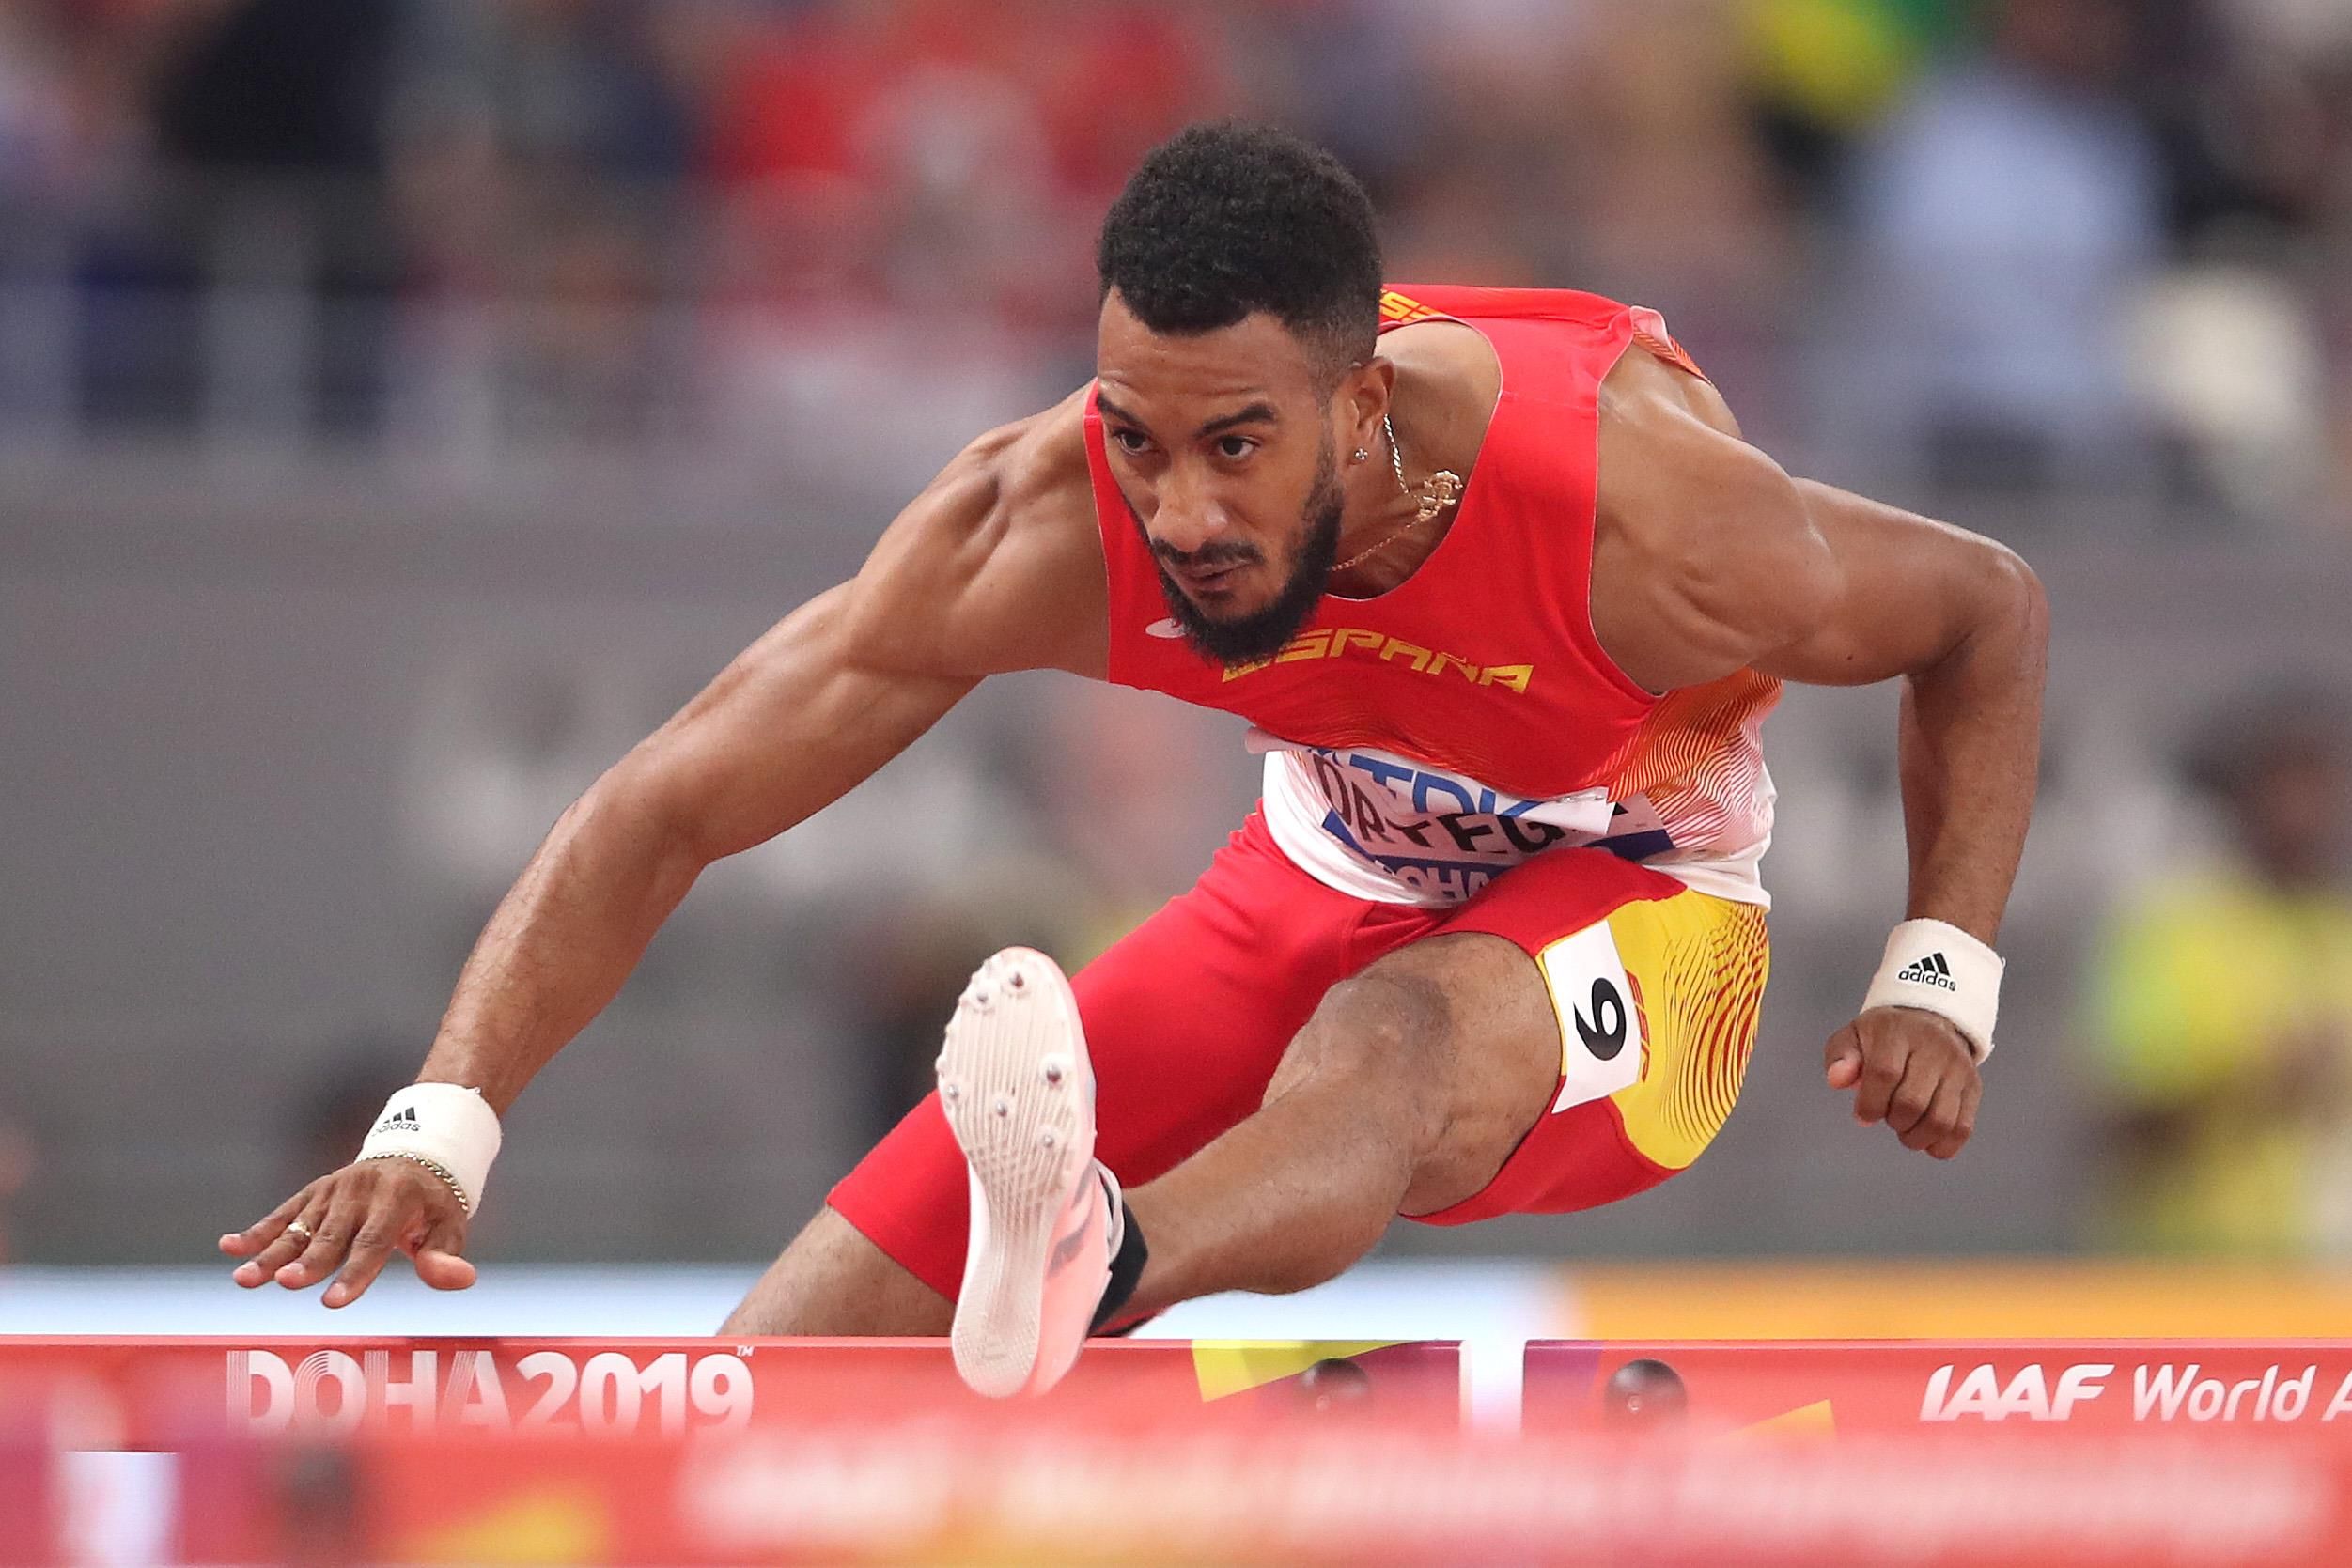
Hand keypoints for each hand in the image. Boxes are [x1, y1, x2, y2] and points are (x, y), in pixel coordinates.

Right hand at [218, 1160, 475, 1306]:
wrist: (416, 1154)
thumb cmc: (435, 1204)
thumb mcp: (452, 1224)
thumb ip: (447, 1255)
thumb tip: (461, 1280)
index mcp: (397, 1199)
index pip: (374, 1242)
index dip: (354, 1273)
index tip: (333, 1303)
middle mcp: (360, 1192)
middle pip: (330, 1235)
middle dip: (308, 1262)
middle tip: (286, 1284)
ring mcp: (332, 1191)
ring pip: (298, 1228)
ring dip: (270, 1254)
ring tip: (244, 1279)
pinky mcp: (312, 1194)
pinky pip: (282, 1215)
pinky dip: (255, 1232)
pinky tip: (228, 1248)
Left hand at [1824, 1006, 1980, 1158]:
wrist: (1930, 1019)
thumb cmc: (1884, 1036)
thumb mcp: (1854, 1035)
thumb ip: (1840, 1057)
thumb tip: (1838, 1080)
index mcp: (1897, 1032)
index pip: (1885, 1073)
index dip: (1871, 1103)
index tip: (1863, 1115)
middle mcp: (1933, 1047)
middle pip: (1912, 1101)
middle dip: (1893, 1121)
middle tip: (1887, 1116)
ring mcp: (1958, 1068)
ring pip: (1940, 1119)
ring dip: (1916, 1138)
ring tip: (1904, 1130)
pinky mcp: (1973, 1087)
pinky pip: (1963, 1127)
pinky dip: (1942, 1145)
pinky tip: (1926, 1142)